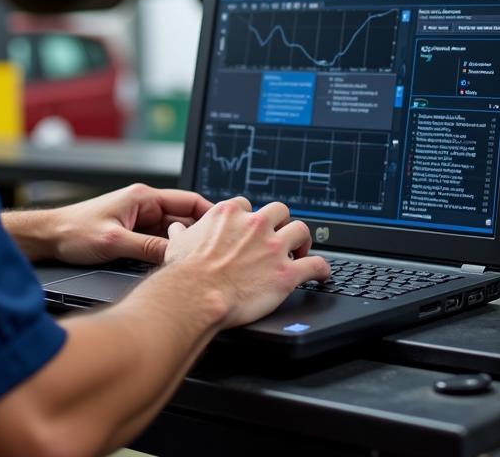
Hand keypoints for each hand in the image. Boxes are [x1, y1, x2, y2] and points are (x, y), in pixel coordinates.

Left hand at [49, 183, 212, 265]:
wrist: (49, 237)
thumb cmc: (74, 232)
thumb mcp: (114, 241)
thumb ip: (147, 247)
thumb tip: (176, 256)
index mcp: (142, 198)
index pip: (187, 201)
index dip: (210, 215)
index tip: (227, 229)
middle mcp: (143, 206)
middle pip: (183, 218)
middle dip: (201, 234)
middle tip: (220, 253)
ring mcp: (138, 220)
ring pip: (173, 233)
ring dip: (185, 246)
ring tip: (203, 263)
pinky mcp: (132, 234)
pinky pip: (159, 242)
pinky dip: (169, 252)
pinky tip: (177, 266)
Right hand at [164, 196, 329, 327]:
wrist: (196, 295)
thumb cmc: (185, 272)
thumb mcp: (177, 243)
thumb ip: (182, 232)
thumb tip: (177, 230)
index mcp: (229, 214)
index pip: (248, 205)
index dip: (250, 218)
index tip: (251, 229)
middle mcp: (254, 225)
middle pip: (280, 211)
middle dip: (281, 223)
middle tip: (279, 237)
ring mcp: (273, 248)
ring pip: (302, 231)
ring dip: (302, 241)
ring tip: (300, 252)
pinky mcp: (286, 273)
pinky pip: (316, 265)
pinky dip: (322, 269)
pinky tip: (321, 274)